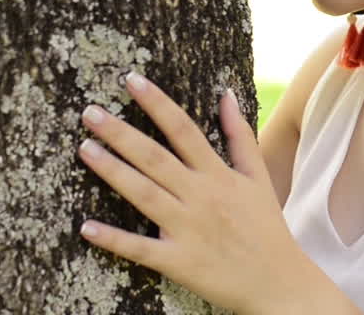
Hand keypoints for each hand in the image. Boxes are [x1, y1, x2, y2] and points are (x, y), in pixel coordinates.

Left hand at [77, 72, 305, 313]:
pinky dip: (114, 240)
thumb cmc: (266, 226)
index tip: (131, 81)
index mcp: (218, 175)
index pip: (183, 129)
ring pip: (144, 194)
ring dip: (112, 171)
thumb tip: (226, 93)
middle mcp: (201, 197)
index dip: (156, 103)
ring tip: (85, 148)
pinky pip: (140, 249)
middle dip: (121, 133)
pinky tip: (87, 227)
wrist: (278, 282)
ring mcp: (187, 229)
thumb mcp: (258, 177)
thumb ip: (240, 135)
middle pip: (155, 158)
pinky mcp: (178, 262)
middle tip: (89, 112)